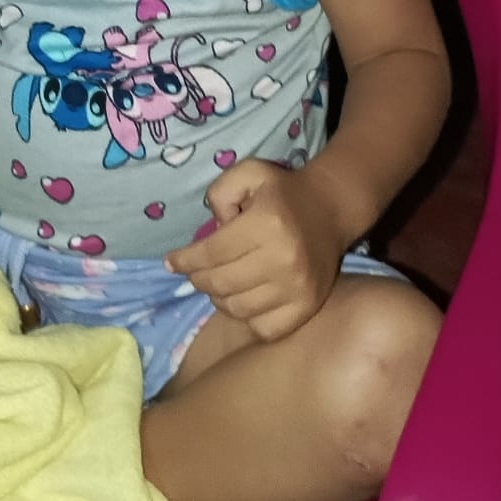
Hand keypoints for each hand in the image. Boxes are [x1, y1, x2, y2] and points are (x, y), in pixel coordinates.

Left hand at [164, 159, 348, 341]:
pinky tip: (242, 299)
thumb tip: (209, 233)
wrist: (330, 208)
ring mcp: (299, 288)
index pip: (212, 252)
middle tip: (194, 271)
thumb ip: (219, 193)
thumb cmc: (282, 191)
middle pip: (222, 283)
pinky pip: (265, 327)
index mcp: (266, 224)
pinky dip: (246, 317)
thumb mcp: (248, 173)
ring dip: (219, 298)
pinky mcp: (308, 307)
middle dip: (198, 278)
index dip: (185, 260)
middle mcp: (284, 260)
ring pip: (239, 308)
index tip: (170, 263)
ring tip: (217, 282)